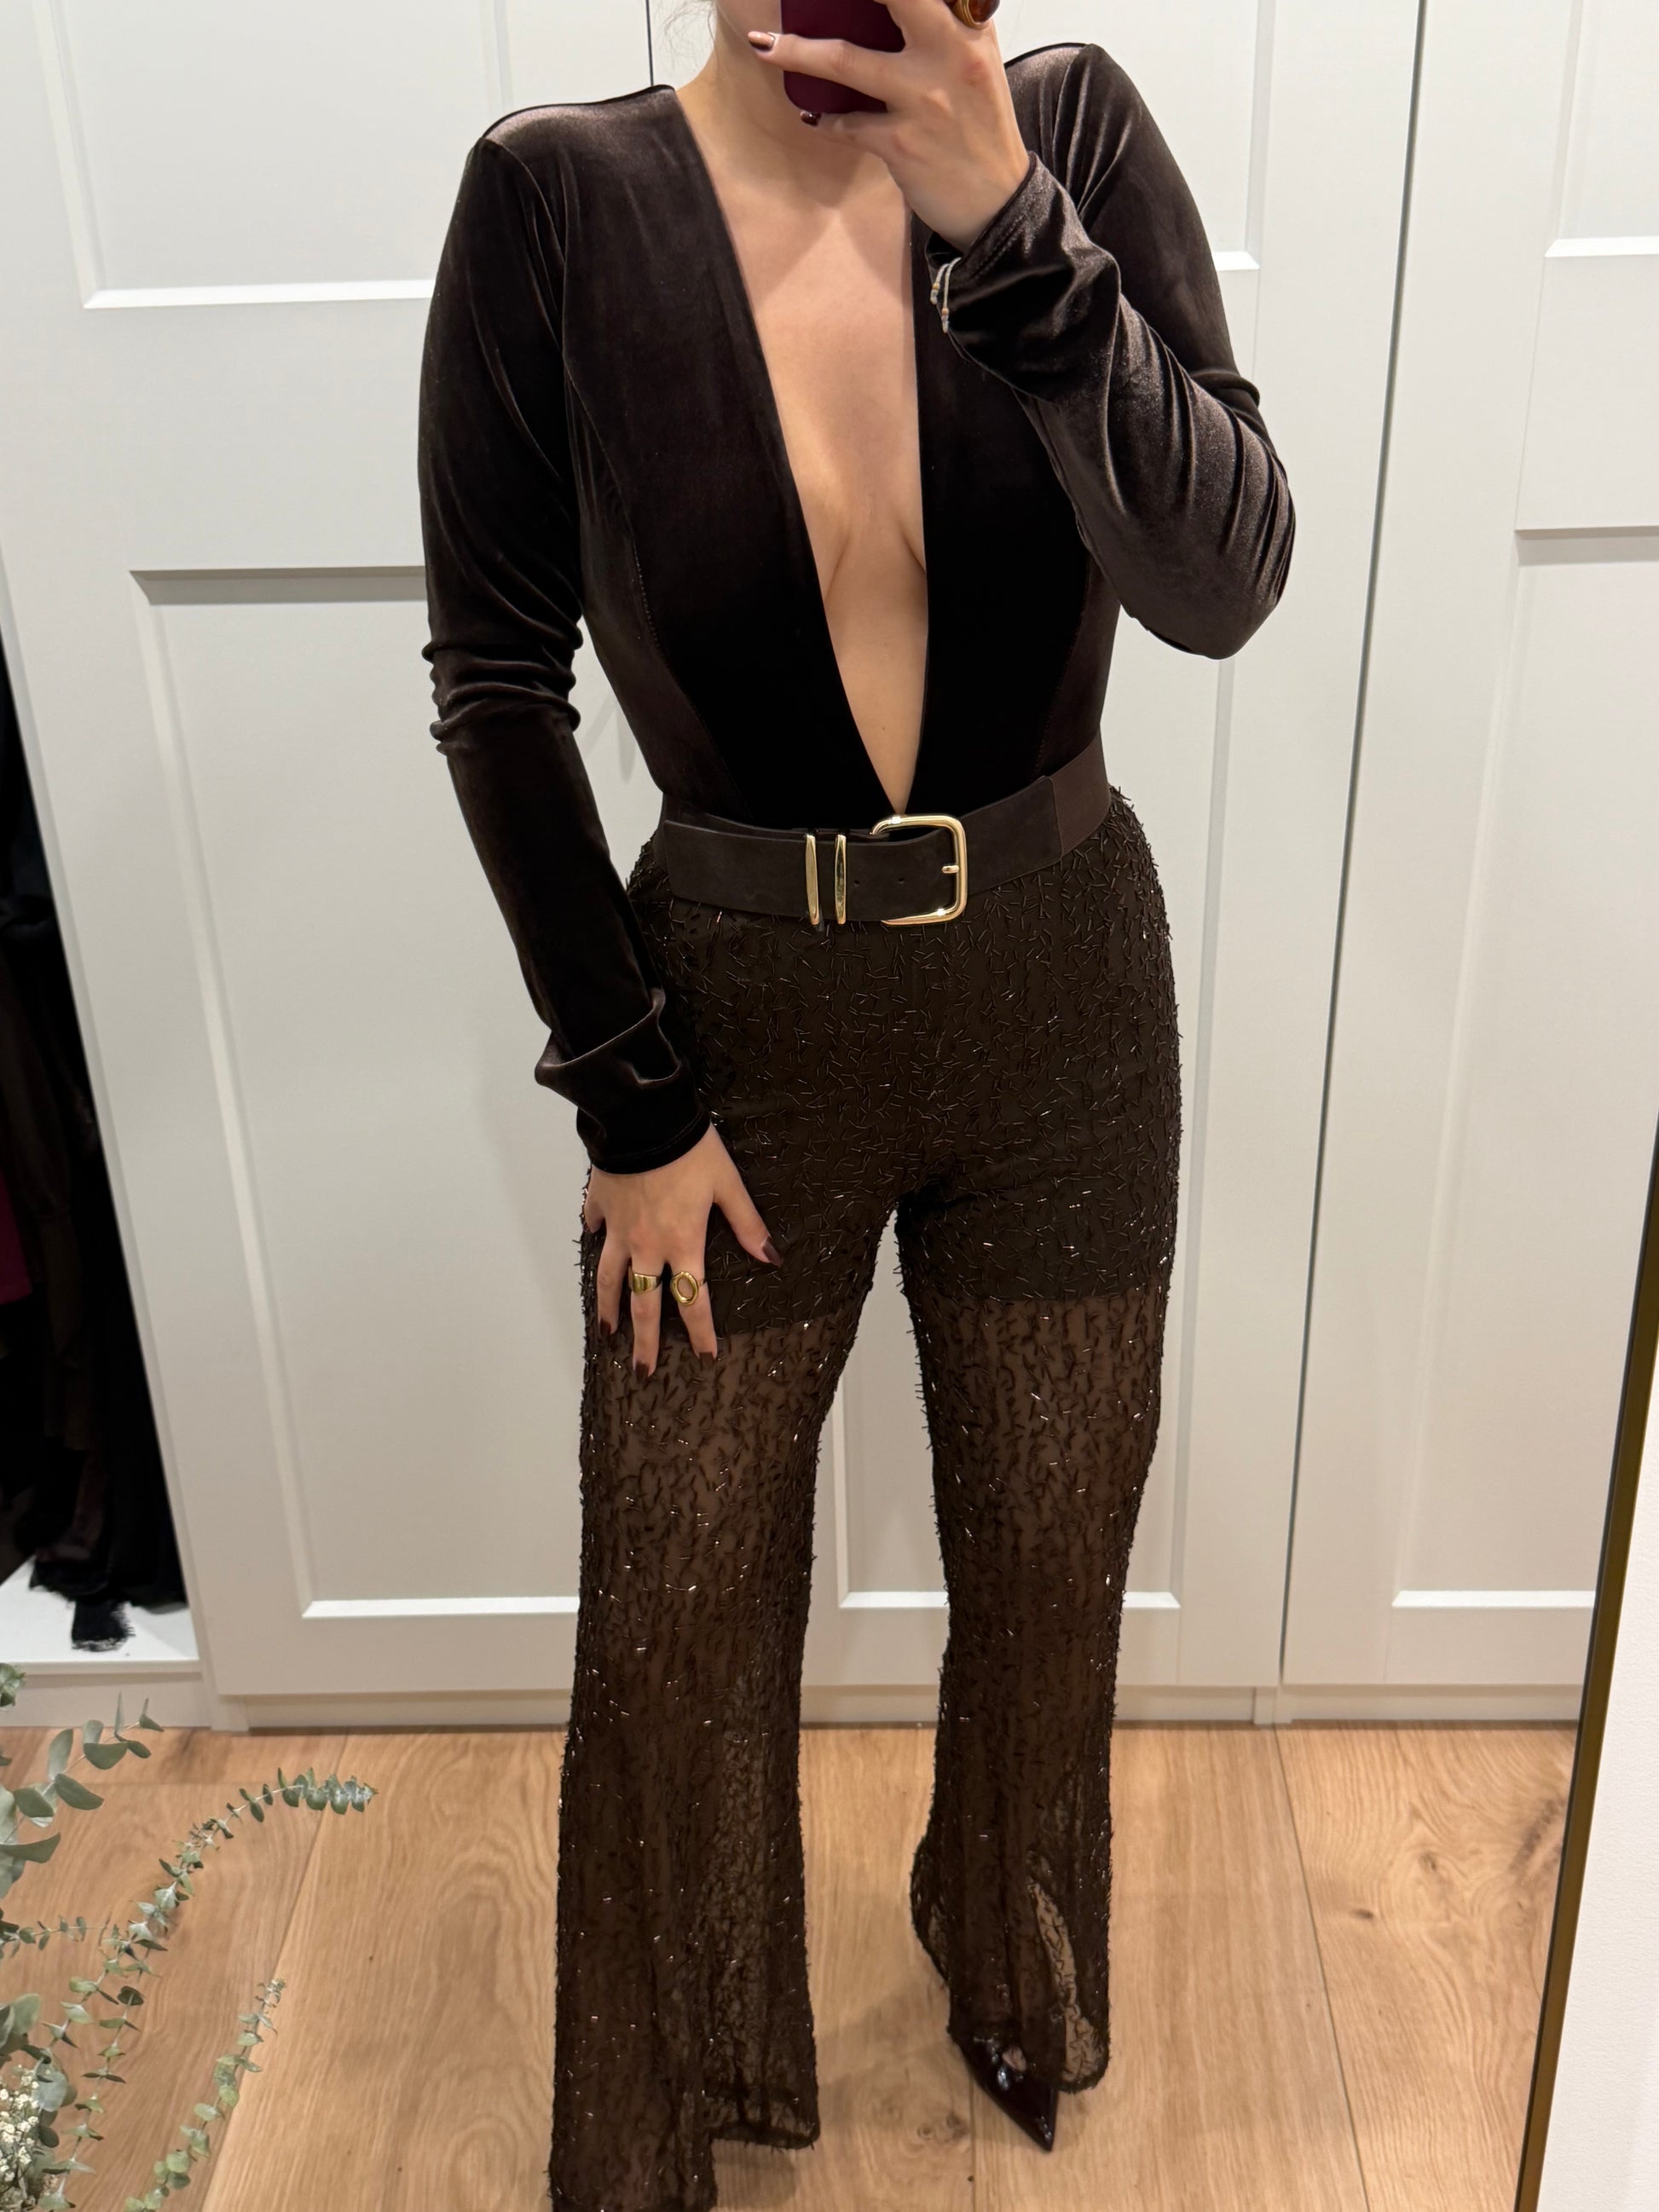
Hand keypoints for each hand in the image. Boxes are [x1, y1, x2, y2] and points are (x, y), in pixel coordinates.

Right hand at [582, 1124, 780, 1374]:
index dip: (700, 1331)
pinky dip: (596, 1238)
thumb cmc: (690, 1148)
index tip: (704, 1356)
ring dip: (608, 1307)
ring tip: (607, 1331)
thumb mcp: (728, 1184)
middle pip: (644, 1304)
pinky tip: (597, 1242)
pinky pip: (596, 1227)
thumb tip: (771, 1258)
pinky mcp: (600, 1204)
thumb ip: (747, 1224)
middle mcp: (646, 1245)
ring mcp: (619, 1228)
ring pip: (609, 1278)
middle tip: (642, 1370)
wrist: (642, 1118)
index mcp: (682, 1243)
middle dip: (644, 1342)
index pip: (693, 1300)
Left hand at [748, 0, 1030, 249]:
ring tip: (763, 46)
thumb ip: (945, 23)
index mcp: (969, 27)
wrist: (997, 201)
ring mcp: (925, 101)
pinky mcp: (902, 144)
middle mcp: (951, 55)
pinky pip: (846, 124)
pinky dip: (824, 119)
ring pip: (845, 61)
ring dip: (795, 52)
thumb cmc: (980, 127)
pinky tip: (813, 115)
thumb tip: (894, 5)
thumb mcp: (976, 60)